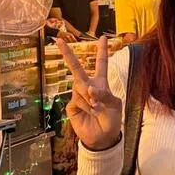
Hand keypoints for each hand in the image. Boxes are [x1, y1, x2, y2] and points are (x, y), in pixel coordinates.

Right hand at [60, 36, 122, 151]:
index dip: (102, 50)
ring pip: (80, 88)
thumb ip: (104, 94)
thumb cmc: (111, 119)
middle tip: (60, 41)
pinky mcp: (72, 106)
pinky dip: (85, 106)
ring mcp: (78, 96)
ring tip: (97, 108)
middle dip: (68, 54)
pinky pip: (77, 100)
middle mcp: (88, 86)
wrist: (102, 137)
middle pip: (77, 68)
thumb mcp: (114, 105)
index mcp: (101, 83)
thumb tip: (89, 88)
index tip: (102, 37)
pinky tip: (90, 112)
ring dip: (89, 97)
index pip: (101, 64)